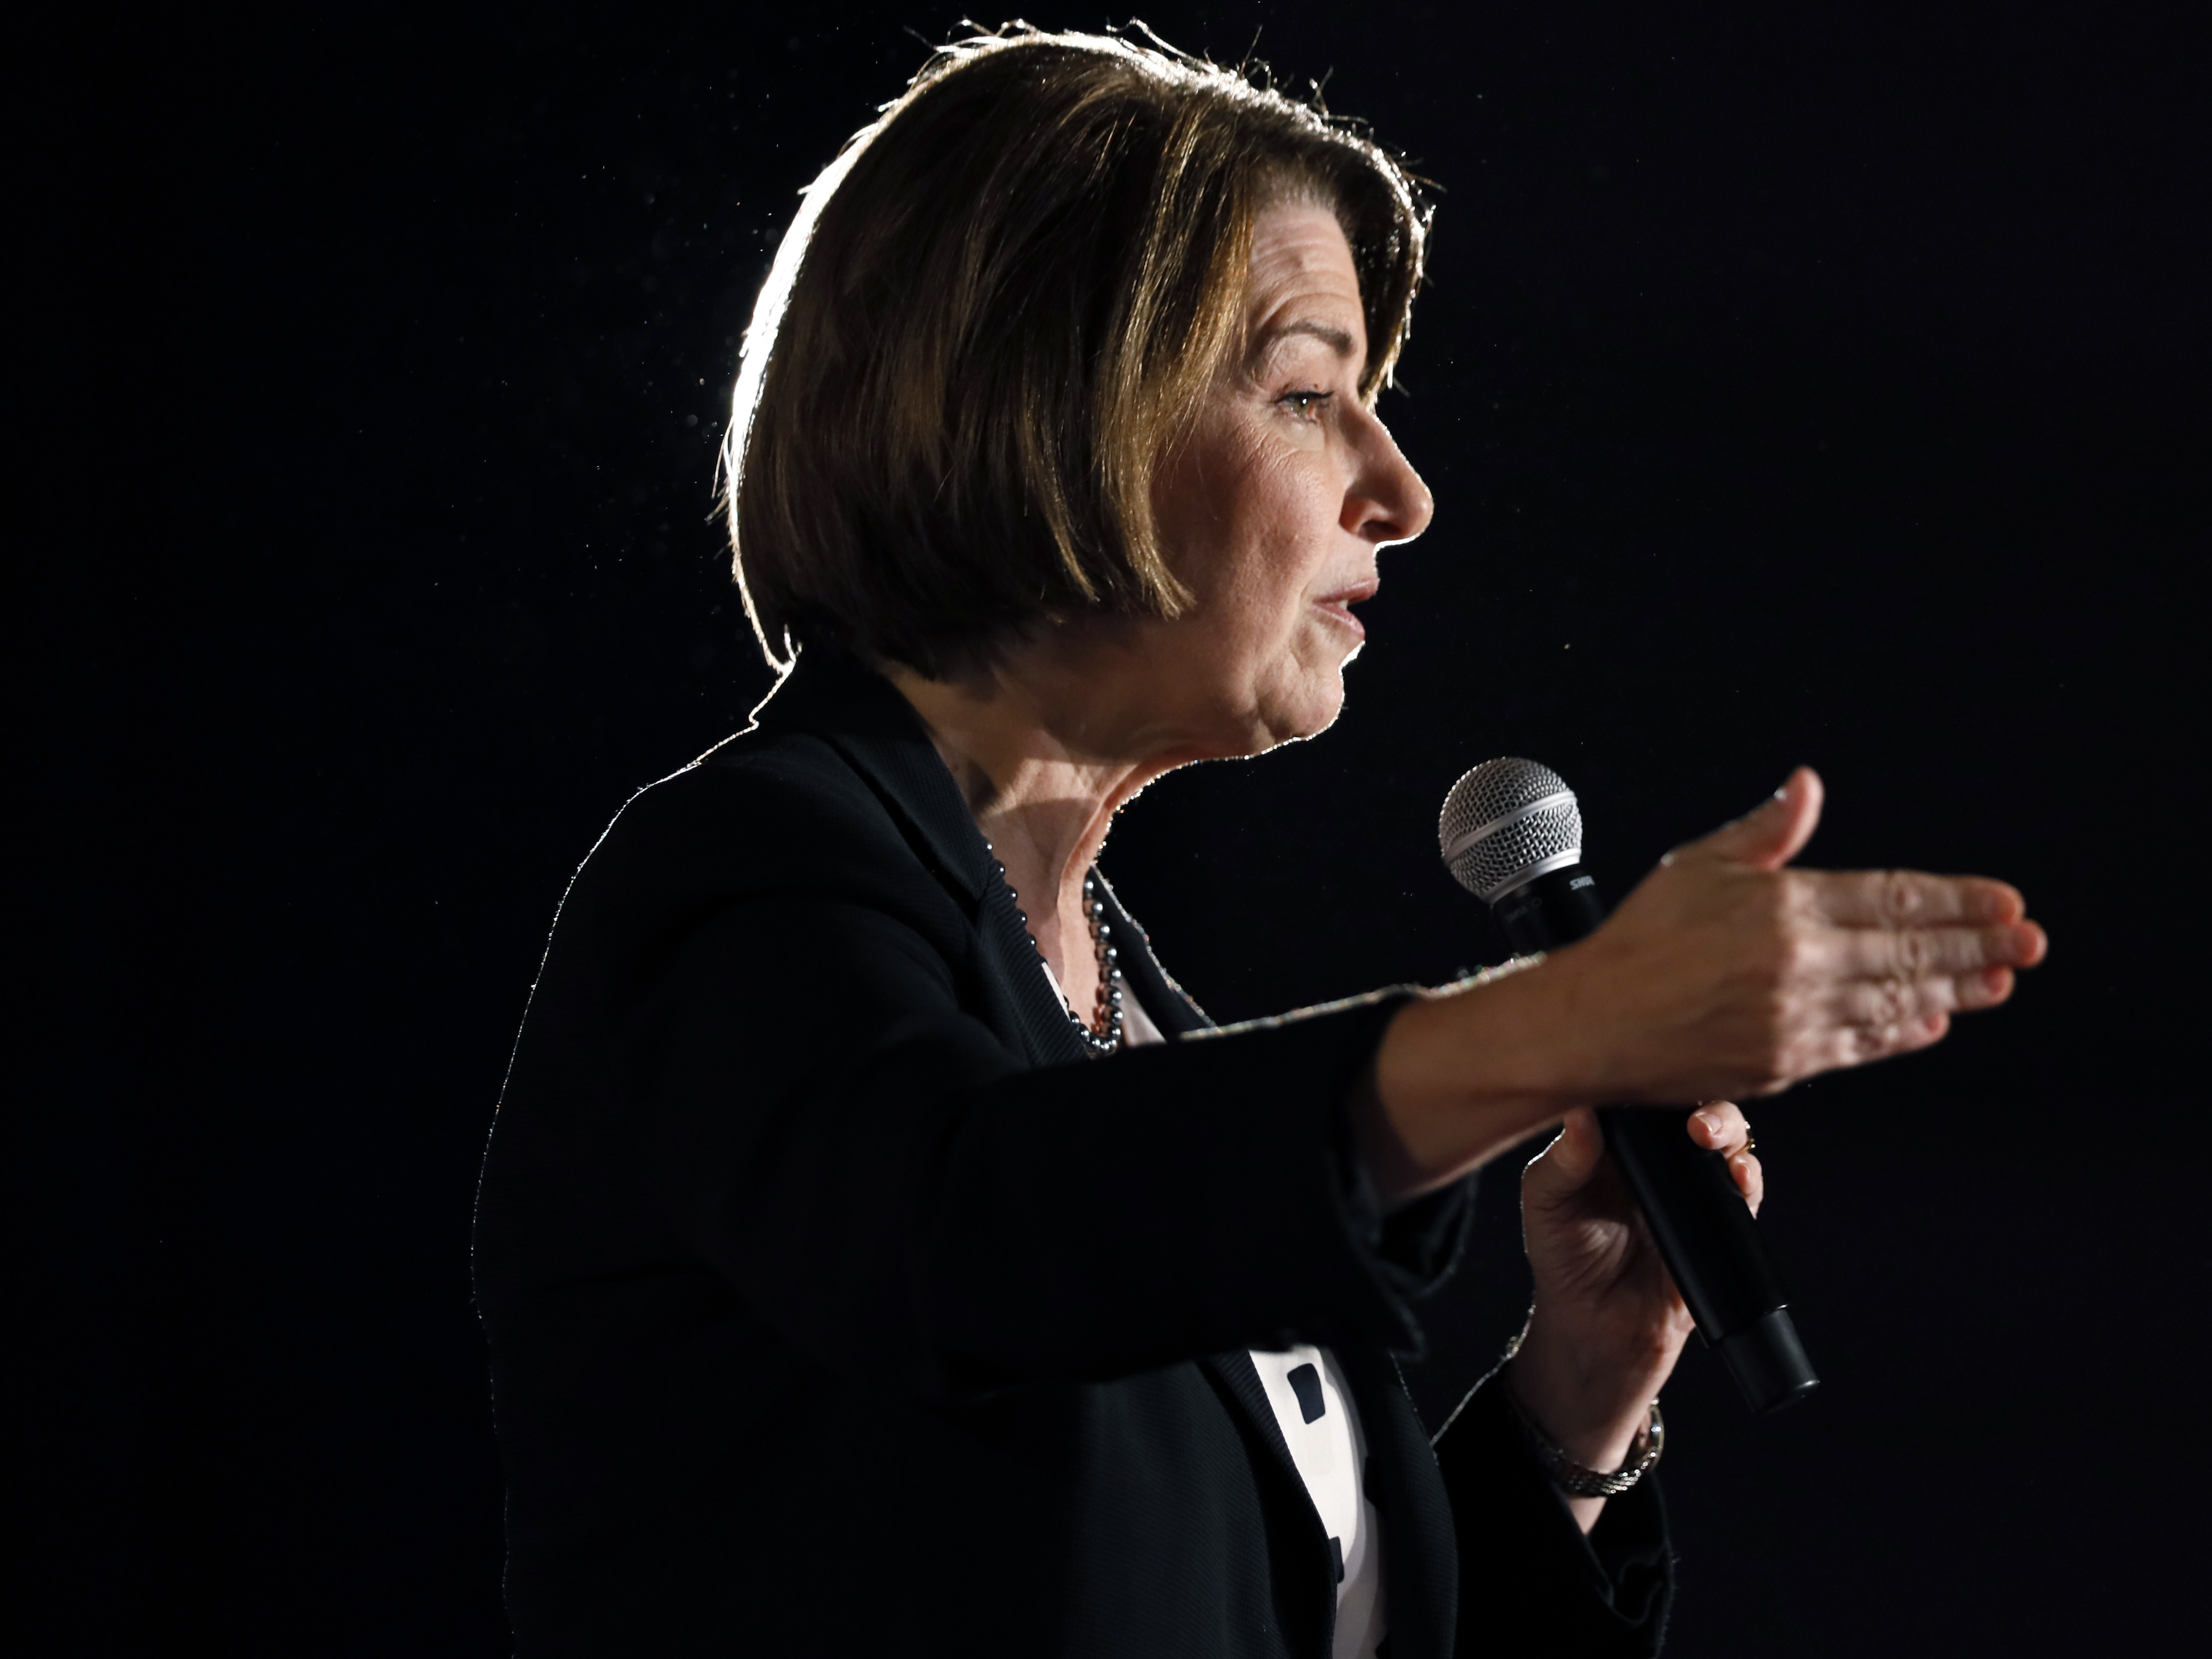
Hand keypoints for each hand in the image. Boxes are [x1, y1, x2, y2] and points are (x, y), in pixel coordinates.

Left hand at [1507, 1102, 1760, 1530]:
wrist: (1595, 1331)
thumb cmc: (1563, 1259)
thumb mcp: (1547, 1205)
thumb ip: (1564, 1161)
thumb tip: (1581, 1114)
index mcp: (1616, 1140)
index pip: (1644, 1090)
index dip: (1654, 1072)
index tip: (1654, 1066)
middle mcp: (1658, 1157)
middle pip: (1693, 1104)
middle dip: (1700, 1097)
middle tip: (1690, 1114)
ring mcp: (1692, 1187)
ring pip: (1727, 1140)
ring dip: (1729, 1130)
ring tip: (1711, 1137)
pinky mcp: (1719, 1223)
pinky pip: (1744, 1192)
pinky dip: (1747, 1179)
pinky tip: (1739, 1176)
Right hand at [1555, 767, 2046, 1104]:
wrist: (1591, 1023)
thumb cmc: (1637, 942)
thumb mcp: (1699, 866)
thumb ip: (1766, 830)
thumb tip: (1807, 786)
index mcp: (1783, 908)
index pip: (1894, 898)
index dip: (1958, 900)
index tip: (2004, 900)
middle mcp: (1799, 963)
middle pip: (1912, 951)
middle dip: (1980, 945)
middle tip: (2028, 942)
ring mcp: (1796, 1019)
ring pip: (1897, 1000)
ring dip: (1955, 989)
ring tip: (1997, 980)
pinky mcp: (1785, 1063)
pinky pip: (1862, 1044)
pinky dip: (1902, 1030)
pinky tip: (1930, 1020)